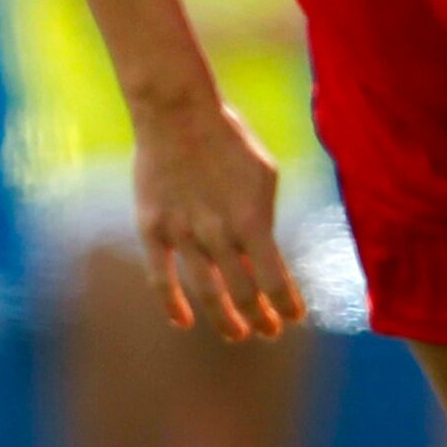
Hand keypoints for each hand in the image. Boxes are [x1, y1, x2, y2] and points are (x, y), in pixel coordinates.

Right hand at [129, 92, 305, 341]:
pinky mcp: (153, 229)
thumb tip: (264, 259)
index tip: (293, 317)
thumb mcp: (263, 176)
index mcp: (252, 221)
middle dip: (260, 318)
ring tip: (237, 334)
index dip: (286, 306)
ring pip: (207, 293)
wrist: (177, 112)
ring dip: (225, 320)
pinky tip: (183, 321)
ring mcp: (183, 234)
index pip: (275, 282)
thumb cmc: (228, 139)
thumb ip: (265, 220)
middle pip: (243, 294)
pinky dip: (172, 305)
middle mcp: (218, 234)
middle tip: (268, 330)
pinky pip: (161, 278)